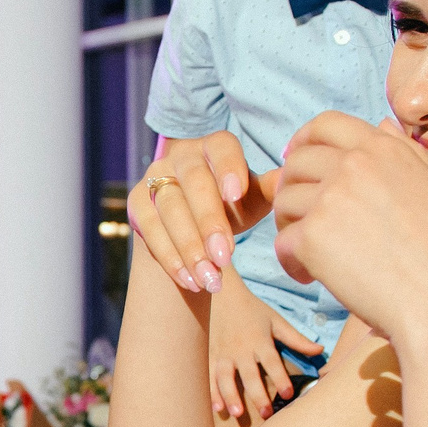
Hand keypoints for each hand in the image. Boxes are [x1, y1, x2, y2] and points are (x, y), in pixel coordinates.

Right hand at [131, 131, 277, 292]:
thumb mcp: (252, 199)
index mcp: (215, 145)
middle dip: (208, 223)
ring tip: (210, 279)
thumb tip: (289, 183)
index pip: (221, 149)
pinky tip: (190, 281)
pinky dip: (171, 259)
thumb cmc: (231, 205)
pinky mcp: (138, 203)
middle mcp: (181, 155)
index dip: (228, 168)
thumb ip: (268, 190)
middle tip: (225, 258)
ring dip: (189, 248)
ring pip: (169, 209)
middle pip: (193, 184)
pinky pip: (151, 230)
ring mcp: (154, 177)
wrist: (193, 222)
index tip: (236, 195)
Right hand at [207, 273, 323, 422]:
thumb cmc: (254, 311)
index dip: (280, 378)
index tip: (288, 395)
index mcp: (259, 340)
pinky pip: (210, 377)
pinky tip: (218, 408)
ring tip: (238, 414)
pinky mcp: (211, 357)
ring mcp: (223, 354)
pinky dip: (213, 392)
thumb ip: (297, 339)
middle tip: (266, 413)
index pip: (272, 362)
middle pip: (249, 375)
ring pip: (226, 378)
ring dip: (231, 396)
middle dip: (258, 395)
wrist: (222, 296)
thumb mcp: (276, 322)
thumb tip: (320, 350)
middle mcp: (241, 349)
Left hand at [269, 114, 427, 344]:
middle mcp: (355, 165)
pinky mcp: (313, 236)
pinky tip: (311, 276)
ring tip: (312, 255)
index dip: (304, 140)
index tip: (295, 159)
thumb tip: (382, 125)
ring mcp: (332, 198)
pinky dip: (291, 263)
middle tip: (302, 221)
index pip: (327, 124)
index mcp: (384, 149)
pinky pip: (282, 242)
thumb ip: (405, 154)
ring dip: (291, 228)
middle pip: (296, 163)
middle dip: (292, 189)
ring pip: (283, 202)